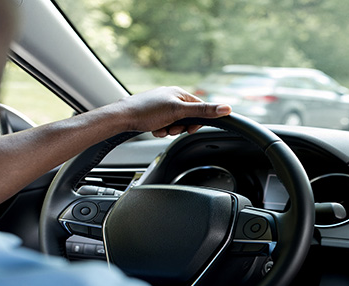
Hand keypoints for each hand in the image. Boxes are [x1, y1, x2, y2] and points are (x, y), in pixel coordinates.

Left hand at [106, 86, 231, 136]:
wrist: (123, 117)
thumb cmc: (147, 111)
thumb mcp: (179, 112)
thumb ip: (203, 111)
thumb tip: (226, 108)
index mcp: (179, 93)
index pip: (200, 108)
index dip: (197, 121)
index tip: (189, 128)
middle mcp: (171, 97)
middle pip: (188, 118)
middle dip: (180, 127)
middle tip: (171, 128)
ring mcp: (162, 106)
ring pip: (176, 124)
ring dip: (170, 130)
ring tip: (160, 127)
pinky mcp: (154, 115)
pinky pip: (165, 126)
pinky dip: (161, 130)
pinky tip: (154, 129)